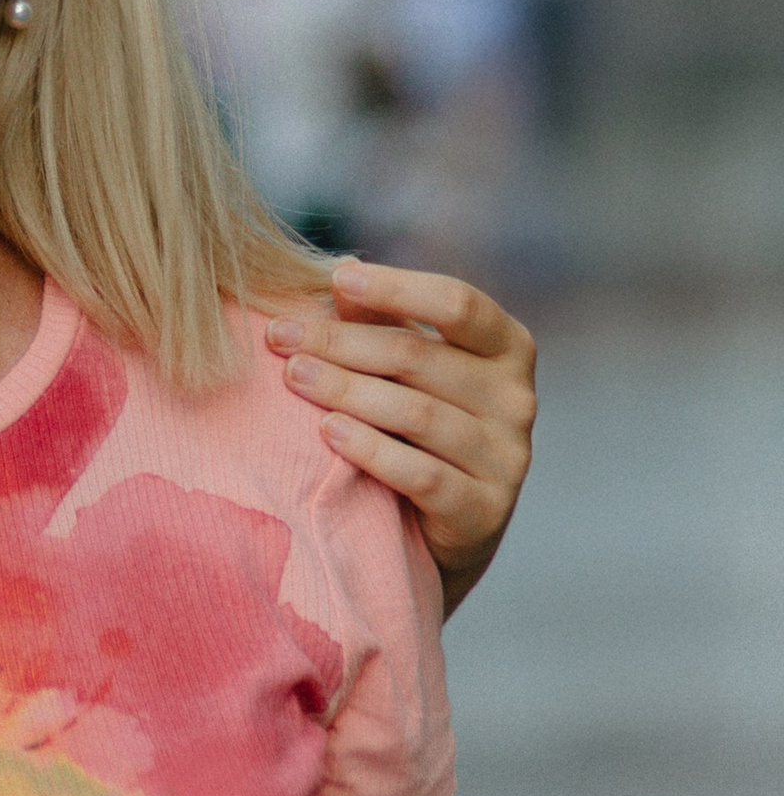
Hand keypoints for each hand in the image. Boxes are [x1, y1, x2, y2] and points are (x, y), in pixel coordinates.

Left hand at [265, 262, 534, 616]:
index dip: (398, 287)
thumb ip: (384, 321)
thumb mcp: (409, 365)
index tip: (336, 278)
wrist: (444, 523)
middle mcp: (517, 399)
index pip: (459, 304)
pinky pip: (422, 474)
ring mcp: (507, 458)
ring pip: (418, 413)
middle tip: (279, 336)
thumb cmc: (419, 421)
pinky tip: (326, 430)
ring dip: (346, 390)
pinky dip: (370, 448)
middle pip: (420, 357)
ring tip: (294, 376)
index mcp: (507, 348)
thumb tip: (344, 272)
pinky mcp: (484, 510)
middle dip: (340, 342)